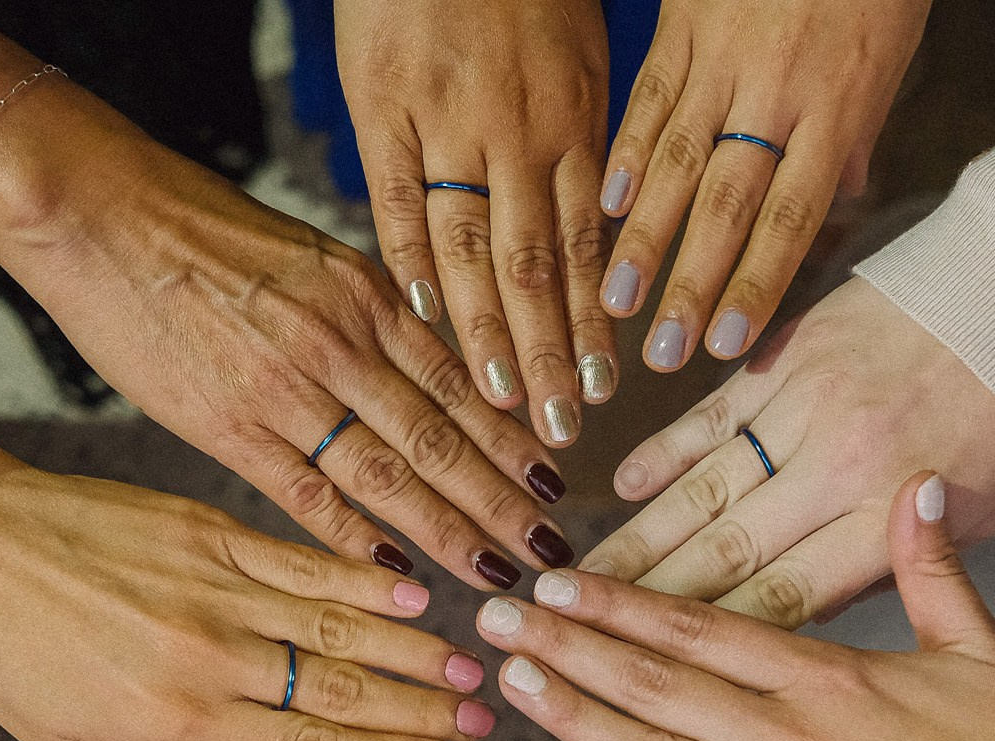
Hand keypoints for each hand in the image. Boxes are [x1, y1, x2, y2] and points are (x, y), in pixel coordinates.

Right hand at [0, 94, 578, 590]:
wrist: (98, 213)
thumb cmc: (197, 229)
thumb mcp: (310, 254)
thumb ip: (370, 314)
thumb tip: (426, 362)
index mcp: (365, 295)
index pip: (462, 380)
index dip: (514, 440)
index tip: (558, 486)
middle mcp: (339, 341)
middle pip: (443, 437)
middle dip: (504, 502)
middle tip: (553, 553)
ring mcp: (285, 387)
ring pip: (388, 473)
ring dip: (448, 530)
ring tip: (497, 574)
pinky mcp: (227, 425)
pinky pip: (306, 493)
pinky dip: (353, 537)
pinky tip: (397, 572)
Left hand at [0, 439, 496, 740]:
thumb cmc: (0, 650)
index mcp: (174, 720)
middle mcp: (209, 656)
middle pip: (342, 691)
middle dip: (421, 713)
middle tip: (483, 726)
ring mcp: (216, 587)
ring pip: (340, 625)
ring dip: (414, 648)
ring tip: (470, 668)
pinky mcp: (210, 529)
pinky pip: (305, 561)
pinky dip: (364, 577)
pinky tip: (412, 588)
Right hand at [338, 0, 614, 442]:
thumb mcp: (579, 54)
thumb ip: (585, 146)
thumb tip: (615, 230)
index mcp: (571, 120)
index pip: (586, 246)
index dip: (594, 325)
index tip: (604, 392)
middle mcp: (515, 130)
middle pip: (536, 265)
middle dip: (550, 356)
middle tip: (562, 433)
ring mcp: (445, 120)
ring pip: (471, 247)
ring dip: (488, 333)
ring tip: (503, 402)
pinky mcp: (379, 105)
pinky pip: (394, 198)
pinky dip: (410, 261)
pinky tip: (427, 318)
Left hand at [477, 474, 994, 740]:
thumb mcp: (985, 650)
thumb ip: (932, 568)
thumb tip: (919, 484)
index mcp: (829, 676)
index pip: (697, 627)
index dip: (615, 605)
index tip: (552, 585)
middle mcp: (793, 739)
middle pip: (654, 684)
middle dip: (565, 650)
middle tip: (492, 624)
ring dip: (577, 720)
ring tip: (514, 687)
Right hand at [582, 278, 994, 625]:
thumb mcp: (978, 519)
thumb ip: (891, 571)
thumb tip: (802, 616)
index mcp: (888, 519)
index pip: (781, 600)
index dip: (711, 644)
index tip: (655, 679)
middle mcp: (838, 466)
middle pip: (725, 551)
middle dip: (646, 604)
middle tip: (578, 640)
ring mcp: (806, 405)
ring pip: (704, 488)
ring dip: (638, 538)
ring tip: (580, 581)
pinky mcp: (789, 352)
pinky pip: (713, 412)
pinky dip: (665, 450)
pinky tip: (621, 485)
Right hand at [601, 1, 929, 369]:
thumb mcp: (893, 52)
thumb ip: (860, 130)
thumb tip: (846, 198)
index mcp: (836, 103)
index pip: (792, 214)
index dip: (758, 282)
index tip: (726, 340)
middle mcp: (775, 90)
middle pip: (727, 204)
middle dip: (691, 284)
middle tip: (660, 352)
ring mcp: (722, 57)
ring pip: (676, 162)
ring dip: (643, 238)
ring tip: (615, 301)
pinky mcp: (683, 25)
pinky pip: (648, 99)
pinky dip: (625, 156)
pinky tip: (604, 207)